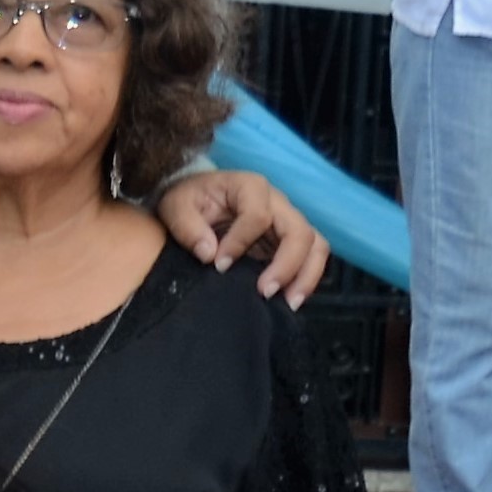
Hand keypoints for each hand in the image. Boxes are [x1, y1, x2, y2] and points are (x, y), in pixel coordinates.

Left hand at [159, 169, 326, 306]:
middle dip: (287, 265)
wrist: (195, 199)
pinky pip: (309, 258)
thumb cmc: (187, 200)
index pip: (259, 215)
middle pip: (300, 232)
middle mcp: (277, 203)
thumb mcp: (176, 207)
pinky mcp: (286, 241)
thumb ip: (188, 227)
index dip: (241, 242)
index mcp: (250, 187)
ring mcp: (286, 222)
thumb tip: (209, 255)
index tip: (219, 265)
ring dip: (306, 276)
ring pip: (315, 245)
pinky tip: (287, 301)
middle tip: (264, 292)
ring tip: (288, 303)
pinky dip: (304, 279)